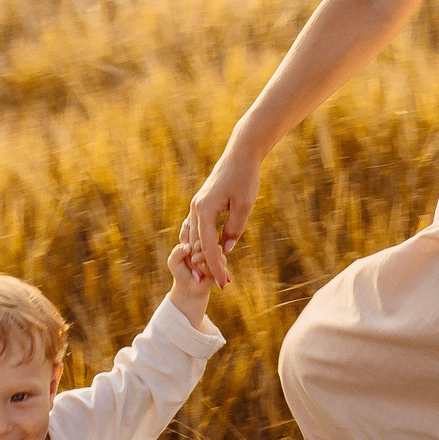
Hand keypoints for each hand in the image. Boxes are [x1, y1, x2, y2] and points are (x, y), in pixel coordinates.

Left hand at [166, 241, 212, 330]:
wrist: (189, 289)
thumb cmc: (181, 272)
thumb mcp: (173, 262)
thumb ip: (177, 252)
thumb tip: (188, 247)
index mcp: (194, 238)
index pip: (193, 229)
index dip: (187, 239)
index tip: (184, 249)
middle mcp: (206, 243)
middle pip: (204, 236)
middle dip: (195, 248)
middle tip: (190, 258)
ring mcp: (215, 253)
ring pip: (212, 247)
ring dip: (200, 257)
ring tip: (194, 263)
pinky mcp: (221, 264)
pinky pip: (217, 260)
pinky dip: (206, 267)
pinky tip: (201, 273)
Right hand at [181, 150, 262, 287]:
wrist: (240, 154)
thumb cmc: (244, 178)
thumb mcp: (243, 206)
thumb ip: (234, 229)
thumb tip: (226, 250)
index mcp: (204, 211)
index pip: (208, 247)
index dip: (216, 268)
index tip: (224, 284)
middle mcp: (196, 209)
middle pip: (197, 245)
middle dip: (208, 265)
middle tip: (222, 284)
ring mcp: (197, 205)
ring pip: (194, 237)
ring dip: (203, 255)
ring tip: (215, 272)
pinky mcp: (202, 203)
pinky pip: (197, 228)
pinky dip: (202, 242)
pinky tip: (209, 252)